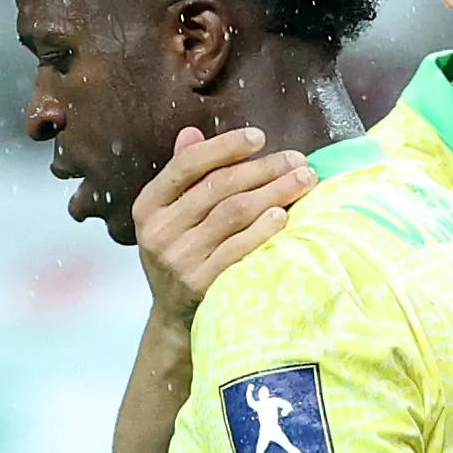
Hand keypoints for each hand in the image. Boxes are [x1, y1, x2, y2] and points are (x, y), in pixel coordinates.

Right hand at [135, 126, 309, 324]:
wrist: (175, 320)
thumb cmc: (182, 256)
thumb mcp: (170, 217)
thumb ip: (183, 176)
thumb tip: (192, 131)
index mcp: (148, 206)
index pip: (186, 165)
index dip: (224, 147)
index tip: (259, 137)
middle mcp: (158, 231)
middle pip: (217, 187)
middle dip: (263, 169)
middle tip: (298, 160)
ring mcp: (179, 260)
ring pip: (232, 214)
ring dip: (273, 193)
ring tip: (303, 182)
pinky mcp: (200, 284)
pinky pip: (238, 249)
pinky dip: (263, 230)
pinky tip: (284, 216)